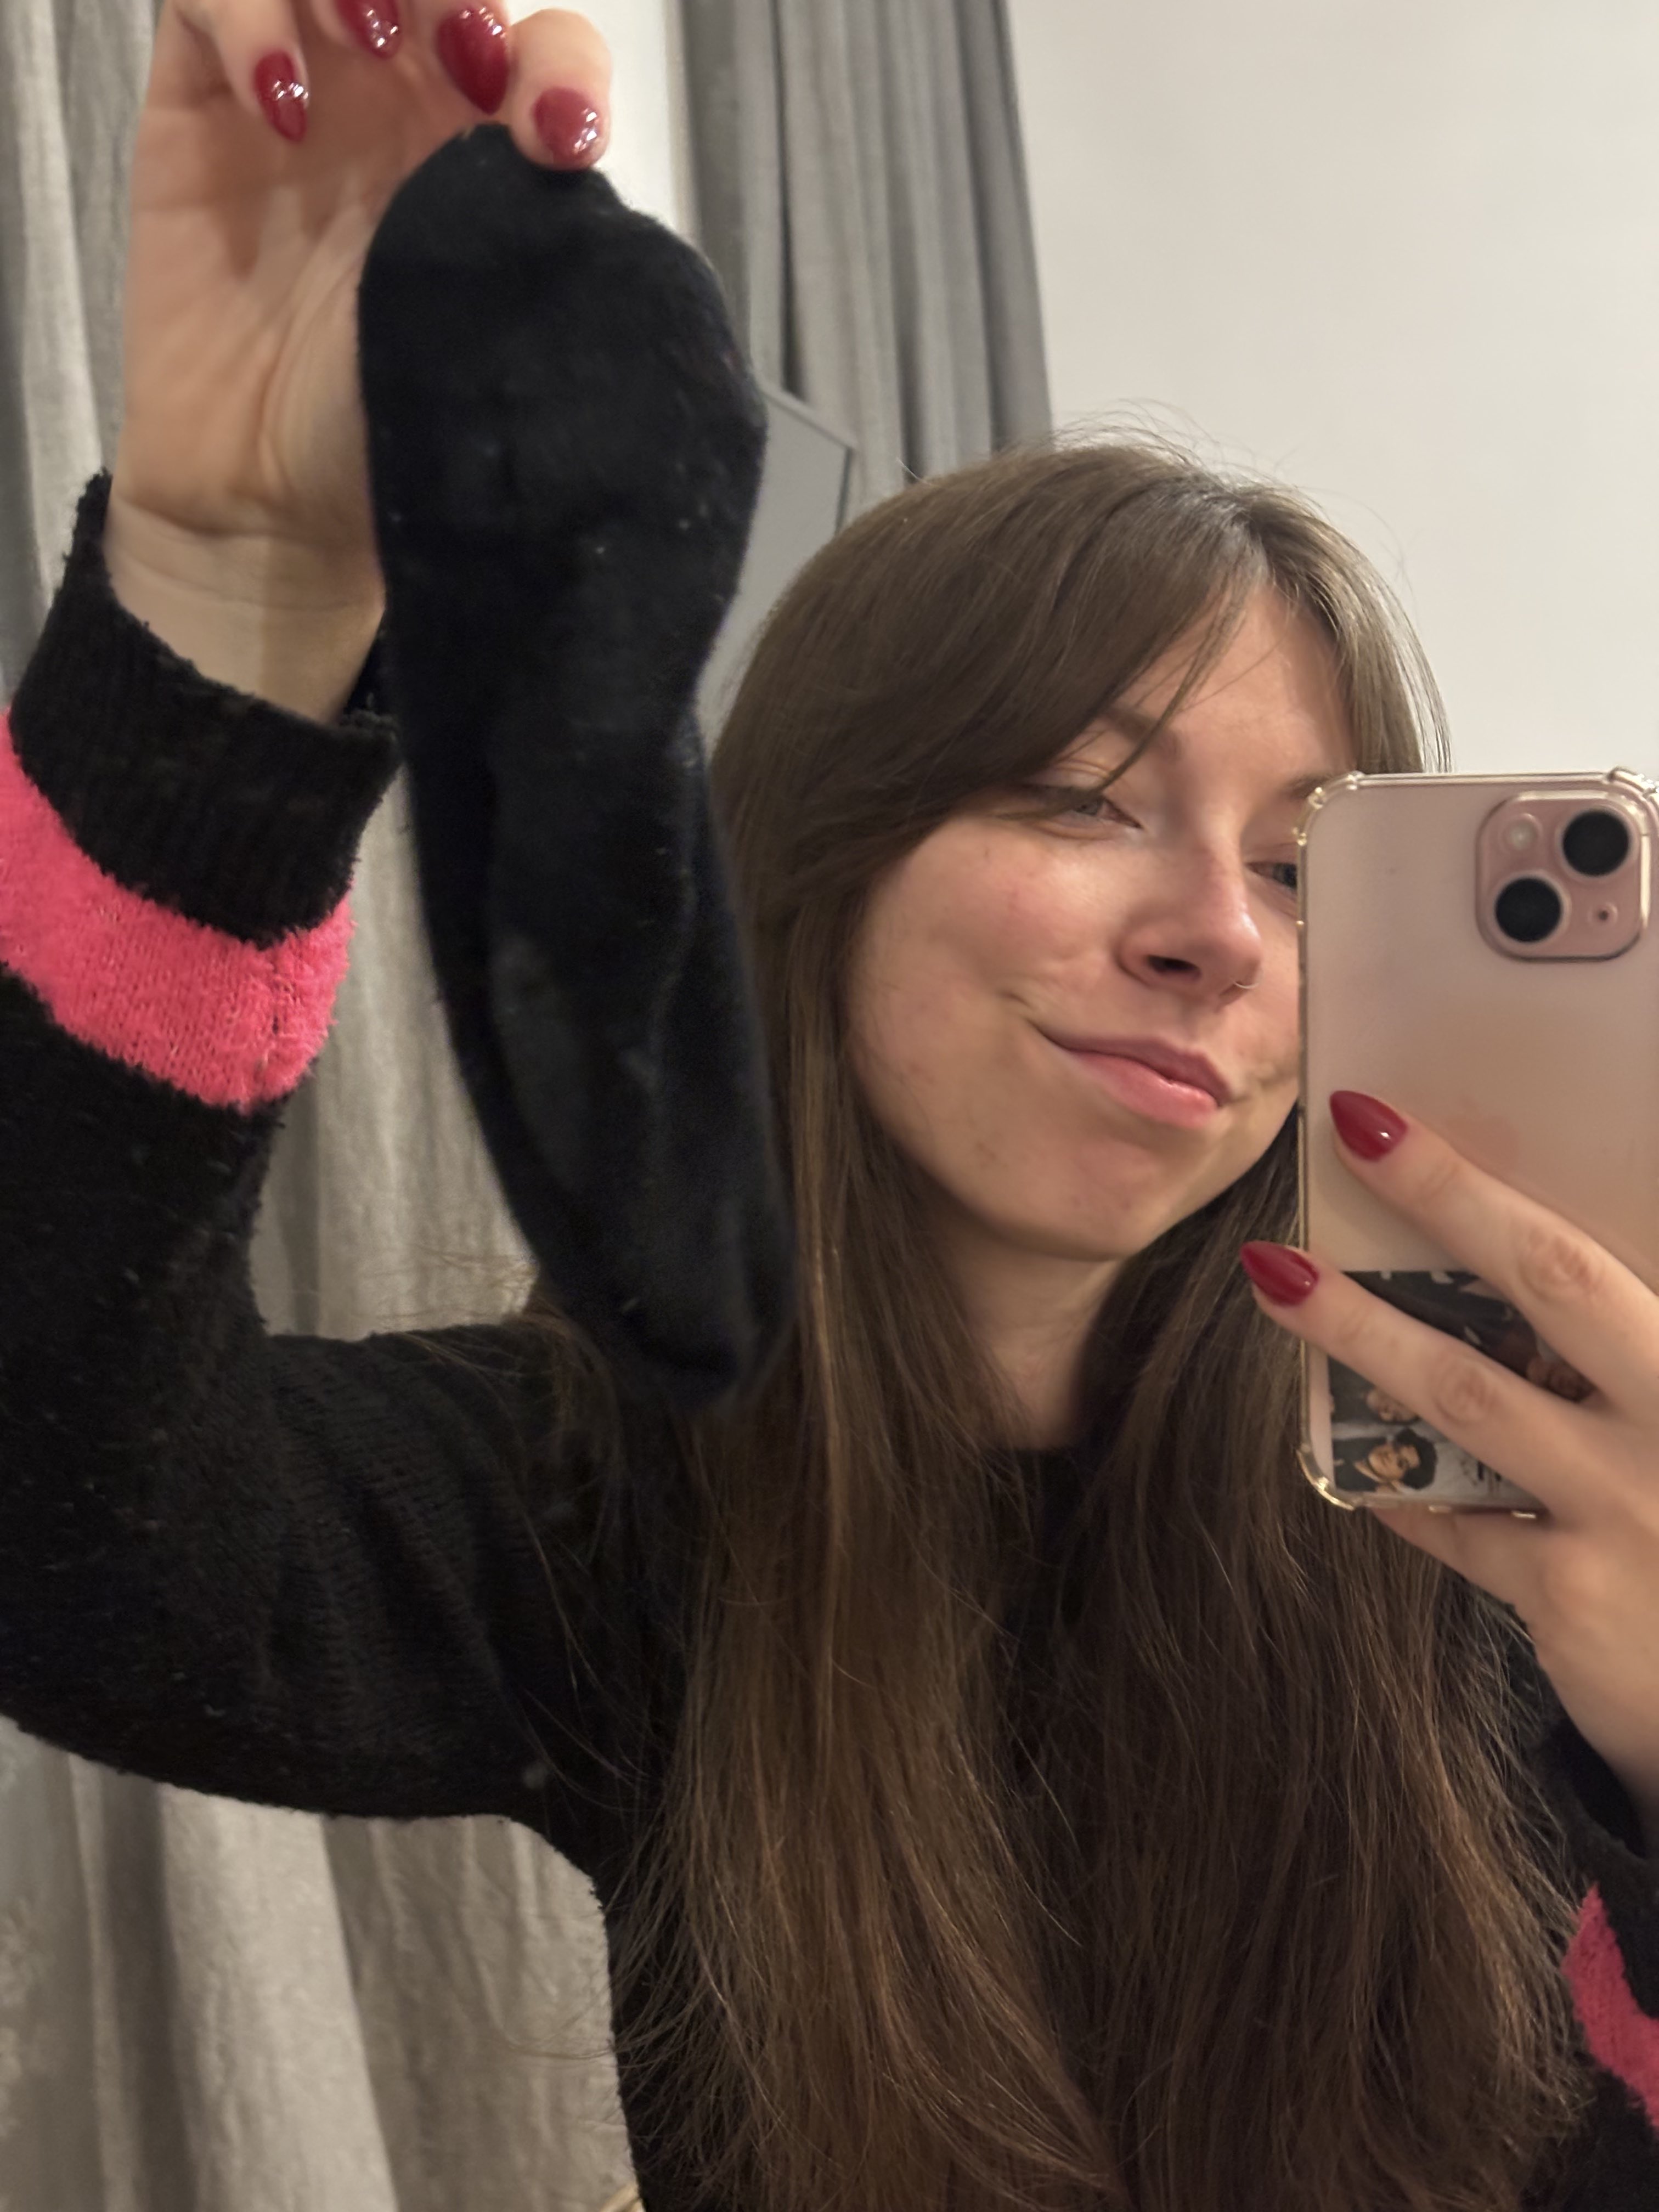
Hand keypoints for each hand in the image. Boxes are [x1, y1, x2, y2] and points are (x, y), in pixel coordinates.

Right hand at [107, 0, 609, 708]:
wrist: (275, 517)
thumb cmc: (393, 446)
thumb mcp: (495, 353)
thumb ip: (540, 249)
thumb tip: (571, 146)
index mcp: (494, 171)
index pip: (546, 56)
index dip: (560, 65)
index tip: (555, 133)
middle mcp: (406, 120)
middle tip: (448, 49)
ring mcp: (304, 104)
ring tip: (363, 34)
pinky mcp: (199, 109)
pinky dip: (245, 13)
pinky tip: (280, 105)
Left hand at [1240, 1091, 1658, 1844]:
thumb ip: (1622, 1357)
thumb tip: (1526, 1271)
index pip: (1592, 1253)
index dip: (1483, 1184)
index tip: (1387, 1119)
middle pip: (1550, 1286)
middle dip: (1445, 1199)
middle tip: (1352, 1133)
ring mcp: (1626, 1509)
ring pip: (1466, 1396)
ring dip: (1363, 1334)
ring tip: (1278, 1280)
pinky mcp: (1573, 1596)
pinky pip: (1459, 1525)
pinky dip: (1405, 1492)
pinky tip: (1368, 1476)